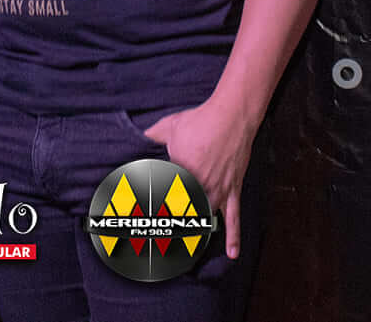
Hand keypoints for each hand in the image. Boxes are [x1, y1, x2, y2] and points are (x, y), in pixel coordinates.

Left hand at [144, 96, 255, 259]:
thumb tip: (136, 136)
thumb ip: (151, 135)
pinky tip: (231, 253)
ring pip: (205, 219)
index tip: (144, 224)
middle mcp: (200, 186)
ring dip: (196, 233)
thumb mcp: (169, 126)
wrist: (231, 116)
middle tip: (162, 243)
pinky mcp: (233, 191)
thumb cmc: (200, 121)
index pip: (165, 198)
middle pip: (184, 213)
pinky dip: (233, 236)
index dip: (155, 211)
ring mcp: (218, 191)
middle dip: (173, 227)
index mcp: (181, 172)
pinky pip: (234, 218)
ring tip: (186, 250)